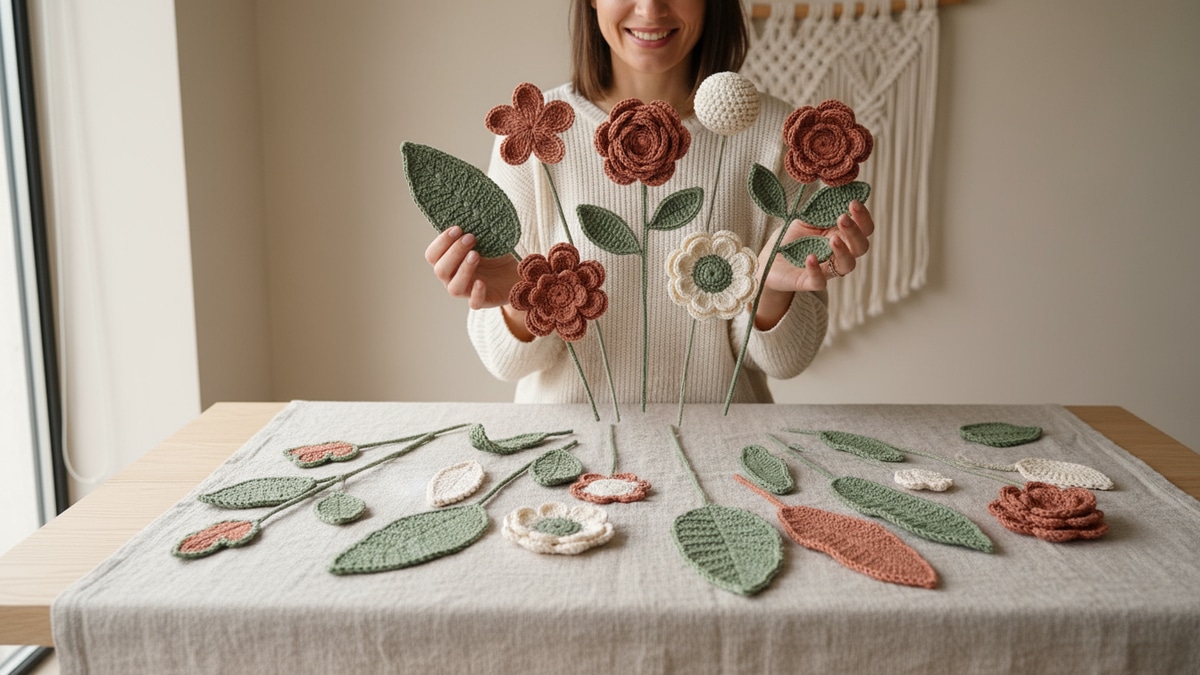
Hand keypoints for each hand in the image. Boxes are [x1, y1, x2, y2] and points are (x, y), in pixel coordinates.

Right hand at [424, 226, 520, 309]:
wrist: (517, 270)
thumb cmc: (496, 253)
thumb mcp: (486, 239)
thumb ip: (474, 229)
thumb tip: (471, 211)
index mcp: (449, 261)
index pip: (432, 255)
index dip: (441, 242)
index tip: (458, 228)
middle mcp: (453, 277)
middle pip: (440, 270)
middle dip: (454, 252)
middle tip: (471, 237)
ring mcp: (467, 291)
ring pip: (454, 288)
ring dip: (463, 269)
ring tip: (476, 254)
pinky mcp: (483, 300)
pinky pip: (474, 303)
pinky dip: (476, 293)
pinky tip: (481, 282)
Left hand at [753, 200, 874, 328]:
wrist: (769, 261)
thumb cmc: (791, 238)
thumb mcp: (805, 218)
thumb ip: (819, 207)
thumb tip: (833, 186)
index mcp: (841, 235)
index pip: (863, 228)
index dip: (863, 217)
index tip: (853, 202)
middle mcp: (839, 253)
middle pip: (861, 246)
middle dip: (855, 231)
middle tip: (842, 217)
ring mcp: (827, 269)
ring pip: (847, 265)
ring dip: (843, 251)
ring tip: (833, 239)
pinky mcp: (810, 282)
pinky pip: (820, 281)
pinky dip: (816, 270)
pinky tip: (810, 258)